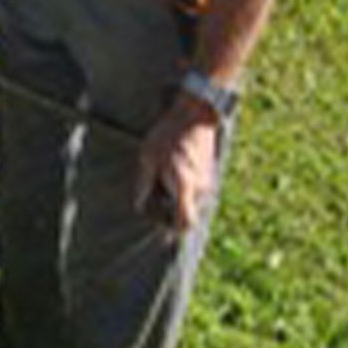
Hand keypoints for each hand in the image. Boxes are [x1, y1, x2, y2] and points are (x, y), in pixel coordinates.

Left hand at [135, 94, 218, 233]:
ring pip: (189, 201)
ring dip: (175, 198)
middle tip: (151, 197)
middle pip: (184, 213)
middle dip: (168, 211)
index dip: (173, 232)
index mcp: (184, 186)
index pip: (184, 222)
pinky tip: (169, 172)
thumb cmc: (167, 135)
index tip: (160, 232)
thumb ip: (144, 185)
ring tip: (159, 178)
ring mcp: (206, 181)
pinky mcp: (208, 174)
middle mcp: (199, 188)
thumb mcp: (148, 158)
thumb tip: (140, 206)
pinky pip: (194, 190)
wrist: (193, 115)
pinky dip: (182, 188)